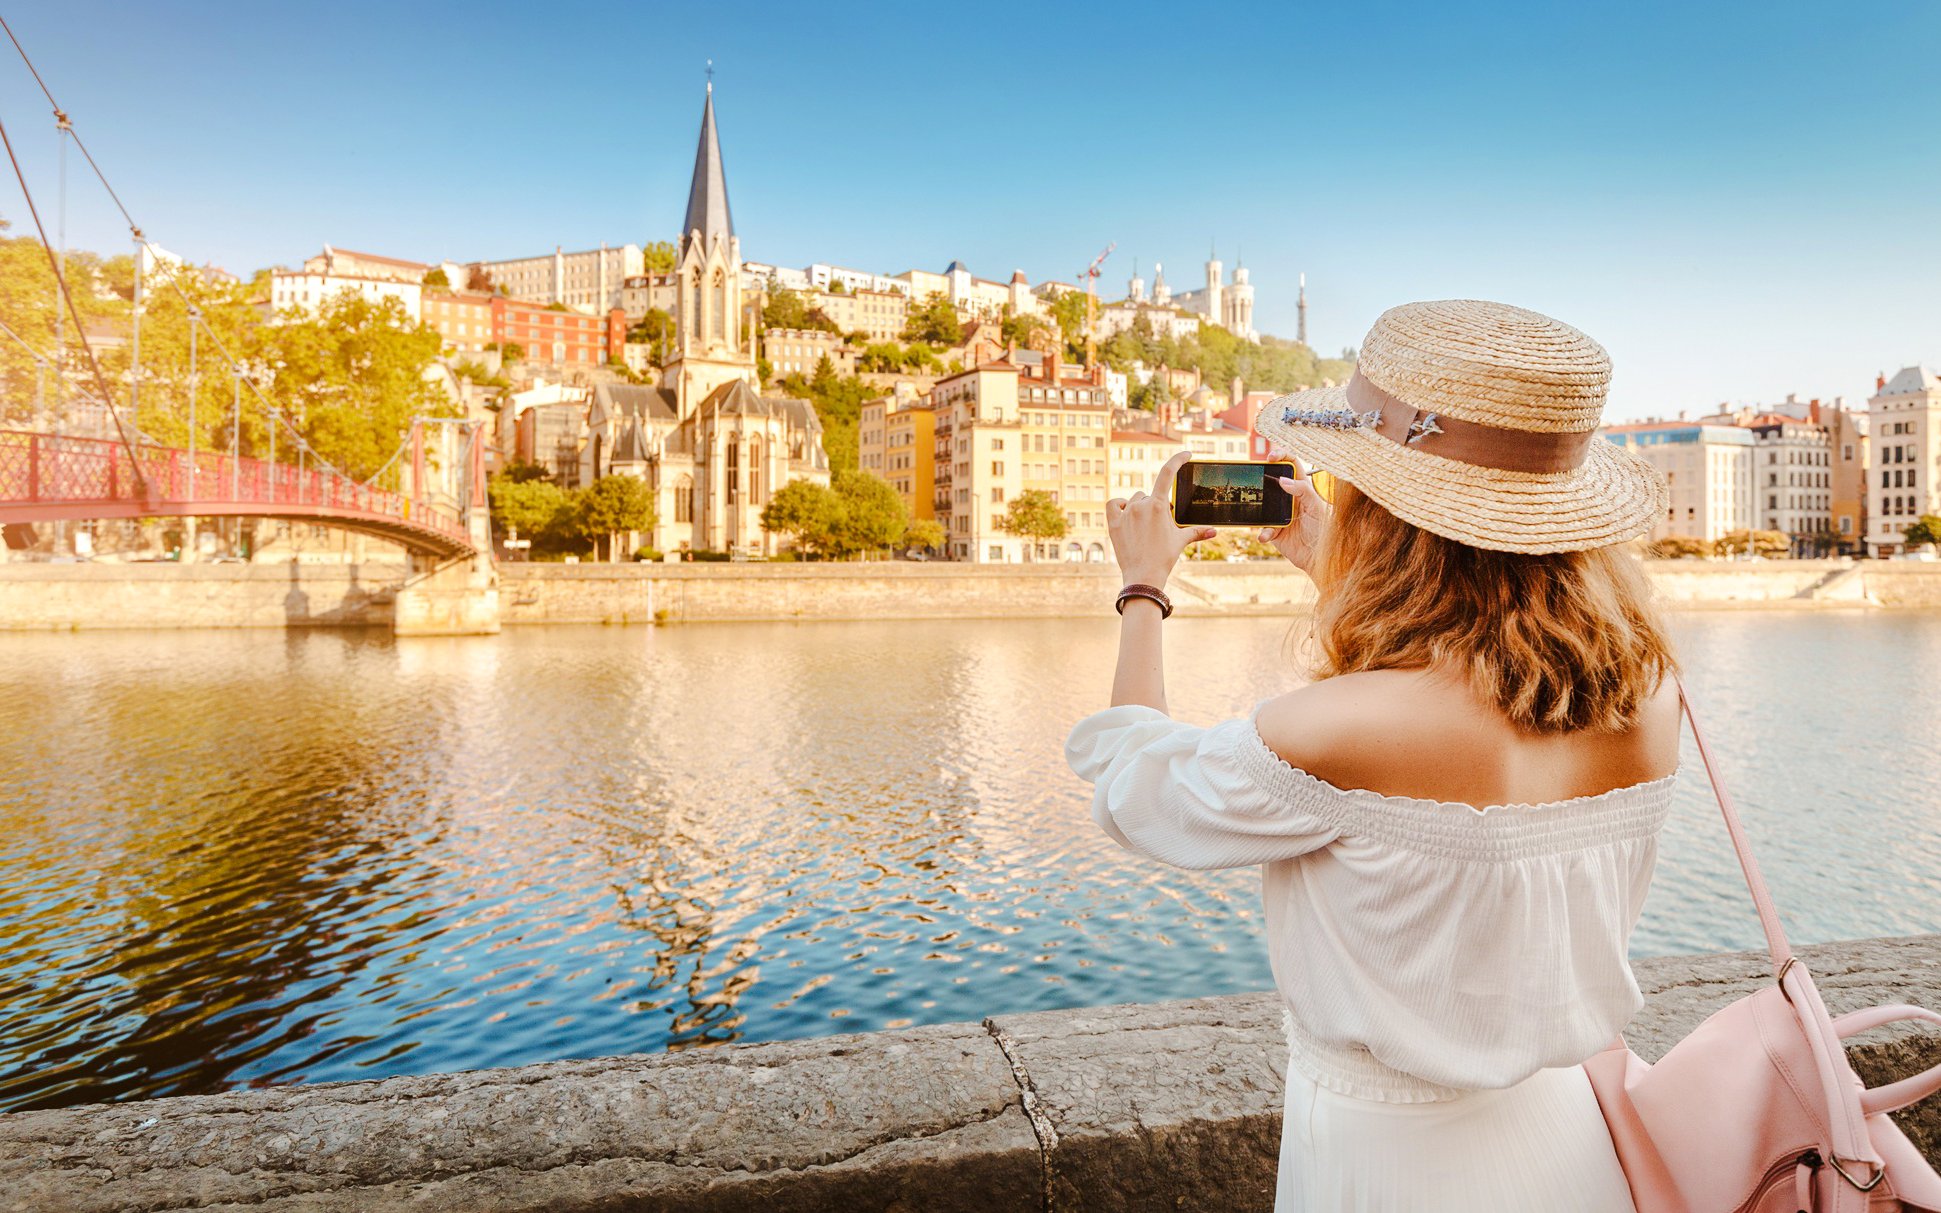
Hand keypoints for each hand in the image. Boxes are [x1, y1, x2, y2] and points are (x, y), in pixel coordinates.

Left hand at [1107, 451, 1215, 587]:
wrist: (1143, 576)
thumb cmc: (1164, 558)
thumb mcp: (1181, 541)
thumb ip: (1197, 531)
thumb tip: (1215, 531)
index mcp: (1158, 506)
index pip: (1168, 473)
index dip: (1177, 459)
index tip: (1186, 454)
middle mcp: (1140, 505)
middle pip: (1150, 495)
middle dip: (1156, 506)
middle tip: (1159, 526)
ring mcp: (1125, 513)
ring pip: (1134, 500)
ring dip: (1140, 508)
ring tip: (1144, 528)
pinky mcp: (1113, 523)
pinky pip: (1114, 504)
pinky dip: (1120, 506)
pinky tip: (1126, 514)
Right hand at [1257, 454, 1330, 576]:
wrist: (1320, 558)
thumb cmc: (1324, 531)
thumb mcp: (1316, 507)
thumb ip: (1303, 491)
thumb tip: (1283, 481)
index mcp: (1302, 488)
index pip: (1291, 465)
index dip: (1281, 456)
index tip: (1271, 457)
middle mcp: (1289, 499)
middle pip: (1271, 480)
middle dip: (1262, 476)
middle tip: (1255, 474)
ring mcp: (1279, 514)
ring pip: (1262, 503)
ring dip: (1258, 507)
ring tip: (1261, 512)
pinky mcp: (1274, 531)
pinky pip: (1262, 528)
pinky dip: (1263, 532)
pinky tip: (1267, 536)